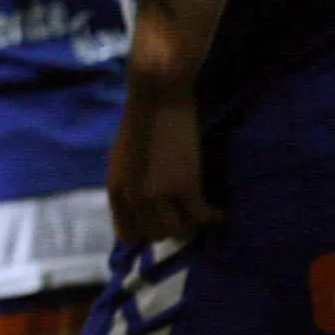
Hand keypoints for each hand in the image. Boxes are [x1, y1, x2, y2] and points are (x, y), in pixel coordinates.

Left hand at [107, 86, 221, 242]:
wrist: (156, 99)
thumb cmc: (140, 122)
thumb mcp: (123, 160)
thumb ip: (129, 186)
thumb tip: (141, 207)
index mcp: (115, 190)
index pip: (126, 234)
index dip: (144, 233)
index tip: (160, 227)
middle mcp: (133, 198)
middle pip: (154, 236)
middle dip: (170, 230)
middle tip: (186, 219)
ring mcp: (158, 195)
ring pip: (178, 232)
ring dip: (191, 225)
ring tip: (200, 215)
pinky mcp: (185, 187)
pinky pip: (201, 217)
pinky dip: (212, 218)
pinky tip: (218, 214)